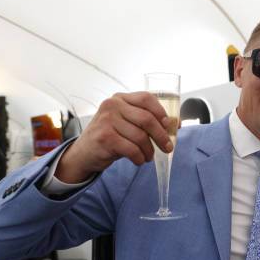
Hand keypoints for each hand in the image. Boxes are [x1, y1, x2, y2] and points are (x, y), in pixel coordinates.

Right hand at [56, 92, 174, 182]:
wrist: (83, 153)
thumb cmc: (110, 136)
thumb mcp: (125, 122)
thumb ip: (145, 119)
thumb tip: (175, 124)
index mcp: (120, 98)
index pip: (147, 98)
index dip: (162, 112)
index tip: (171, 126)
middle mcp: (112, 105)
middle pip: (147, 119)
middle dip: (162, 136)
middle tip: (168, 148)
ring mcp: (106, 121)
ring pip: (141, 137)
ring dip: (149, 151)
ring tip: (148, 157)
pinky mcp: (105, 138)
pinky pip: (132, 149)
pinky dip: (139, 158)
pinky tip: (138, 160)